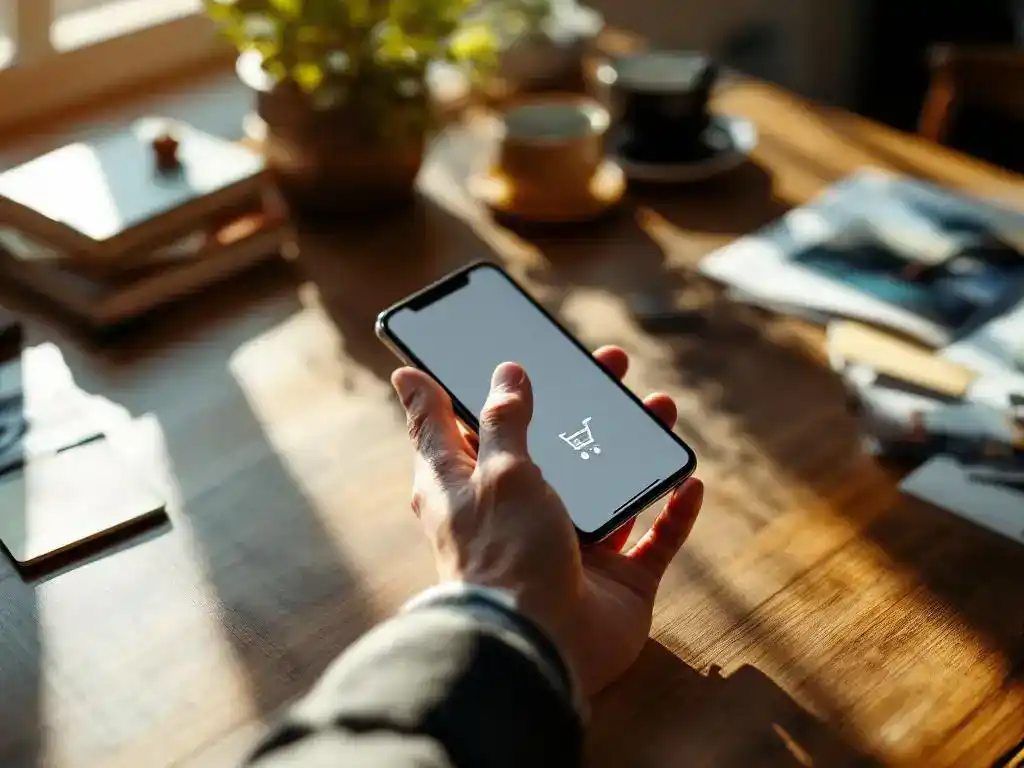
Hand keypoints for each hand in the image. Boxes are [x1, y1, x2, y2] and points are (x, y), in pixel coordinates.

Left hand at [391, 347, 703, 694]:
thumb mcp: (499, 472)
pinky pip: (655, 540)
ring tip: (661, 406)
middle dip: (584, 404)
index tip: (484, 356)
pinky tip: (689, 481)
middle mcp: (519, 515)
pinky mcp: (615, 582)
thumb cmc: (504, 555)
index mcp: (472, 490)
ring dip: (635, 449)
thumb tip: (504, 372)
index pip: (458, 428)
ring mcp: (572, 549)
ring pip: (610, 488)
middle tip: (610, 364)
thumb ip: (502, 420)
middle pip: (552, 447)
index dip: (466, 389)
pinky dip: (674, 513)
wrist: (538, 647)